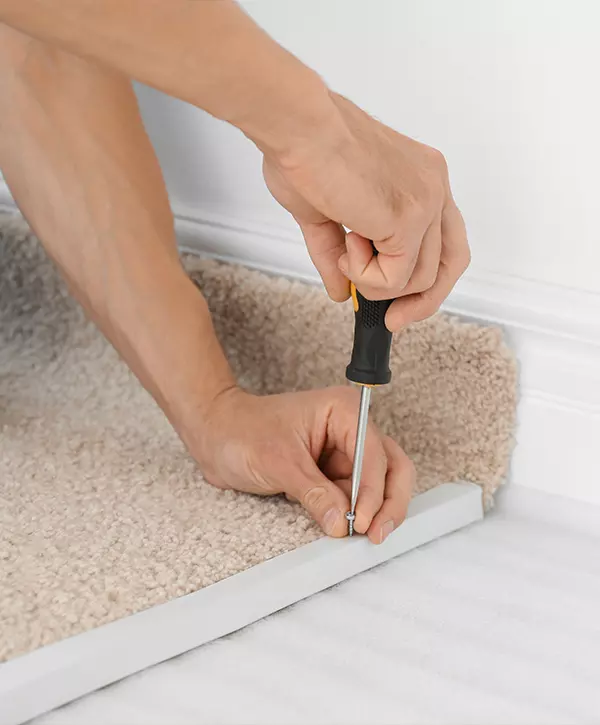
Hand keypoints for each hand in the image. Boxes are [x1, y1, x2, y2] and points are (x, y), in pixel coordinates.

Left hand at [184, 385, 413, 543]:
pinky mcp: (333, 474)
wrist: (216, 436)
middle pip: (390, 467)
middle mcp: (350, 429)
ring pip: (379, 485)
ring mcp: (344, 453)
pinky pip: (356, 497)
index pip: (374, 452)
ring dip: (375, 511)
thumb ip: (315, 493)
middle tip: (377, 533)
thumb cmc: (242, 431)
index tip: (362, 520)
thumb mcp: (279, 463)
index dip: (373, 490)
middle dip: (388, 501)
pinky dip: (356, 514)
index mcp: (343, 411)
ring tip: (363, 535)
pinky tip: (348, 529)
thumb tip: (342, 522)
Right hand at [262, 93, 469, 330]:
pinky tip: (346, 244)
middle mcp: (433, 186)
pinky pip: (395, 278)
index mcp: (421, 178)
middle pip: (449, 264)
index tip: (398, 305)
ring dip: (373, 280)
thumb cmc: (304, 153)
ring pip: (419, 278)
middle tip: (392, 321)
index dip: (425, 280)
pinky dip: (364, 276)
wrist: (296, 127)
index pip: (445, 241)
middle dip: (420, 302)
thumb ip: (338, 255)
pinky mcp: (408, 217)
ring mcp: (425, 201)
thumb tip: (341, 290)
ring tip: (344, 247)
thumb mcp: (323, 215)